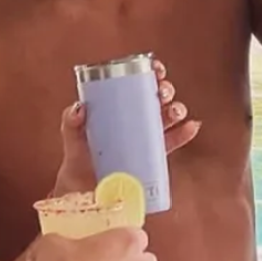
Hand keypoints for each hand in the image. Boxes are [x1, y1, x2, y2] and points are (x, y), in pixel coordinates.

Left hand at [51, 59, 200, 196]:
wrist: (84, 191)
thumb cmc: (78, 159)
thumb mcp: (72, 137)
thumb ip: (71, 122)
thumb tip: (80, 107)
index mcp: (119, 108)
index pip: (138, 84)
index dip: (151, 73)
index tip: (155, 69)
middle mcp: (135, 119)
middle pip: (157, 98)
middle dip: (165, 90)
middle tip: (162, 93)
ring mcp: (146, 138)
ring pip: (168, 117)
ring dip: (177, 109)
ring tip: (175, 111)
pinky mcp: (153, 157)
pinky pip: (173, 142)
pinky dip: (184, 133)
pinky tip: (191, 127)